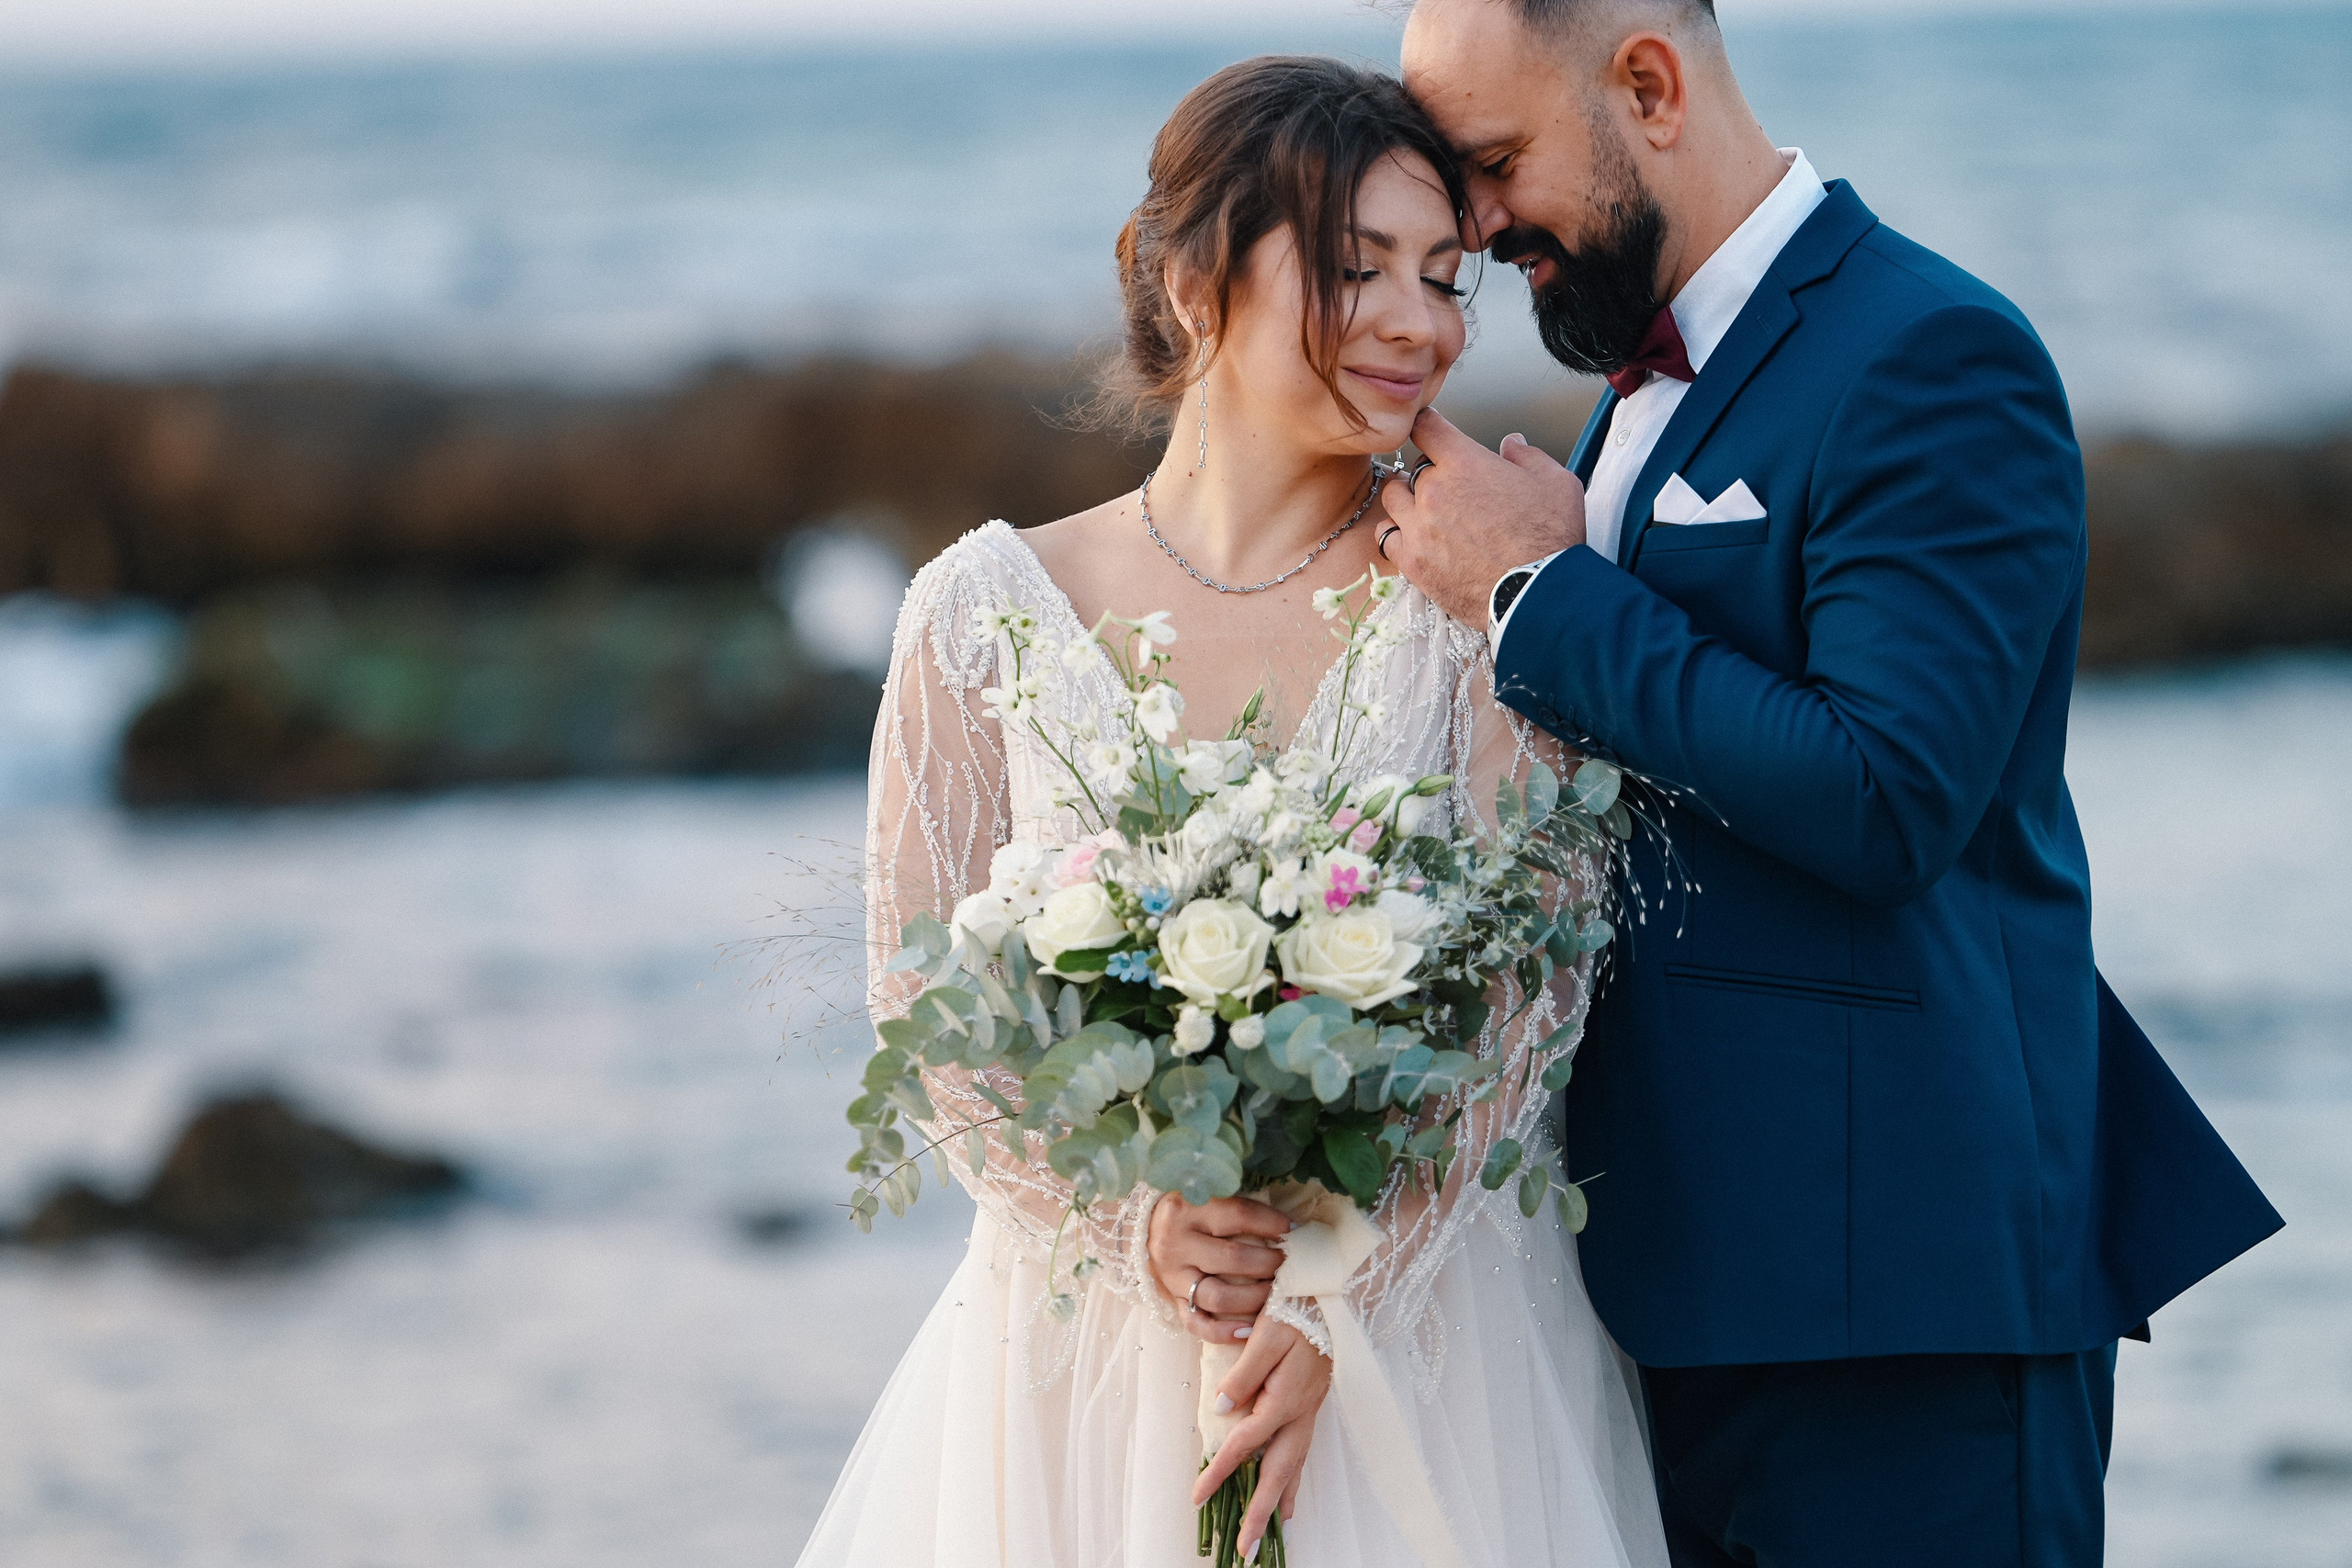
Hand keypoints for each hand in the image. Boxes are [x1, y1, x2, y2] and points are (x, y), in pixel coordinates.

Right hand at [1148, 1192, 1290, 1343]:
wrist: (1142, 1225)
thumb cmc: (1186, 1208)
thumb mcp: (1204, 1194)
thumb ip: (1236, 1205)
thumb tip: (1288, 1223)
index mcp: (1187, 1209)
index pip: (1240, 1215)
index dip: (1273, 1223)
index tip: (1295, 1230)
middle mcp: (1176, 1242)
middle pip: (1234, 1259)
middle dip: (1270, 1264)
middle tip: (1290, 1265)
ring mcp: (1172, 1275)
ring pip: (1218, 1296)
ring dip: (1254, 1298)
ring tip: (1276, 1293)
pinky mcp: (1170, 1299)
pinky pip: (1196, 1323)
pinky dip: (1223, 1332)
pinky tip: (1247, 1330)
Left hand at [1191, 1318, 1332, 1558]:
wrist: (1328, 1294)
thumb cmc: (1293, 1308)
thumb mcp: (1264, 1334)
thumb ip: (1243, 1373)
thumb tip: (1221, 1409)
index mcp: (1283, 1399)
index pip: (1244, 1444)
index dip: (1219, 1472)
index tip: (1197, 1496)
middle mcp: (1299, 1414)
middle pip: (1278, 1473)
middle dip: (1260, 1513)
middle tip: (1245, 1549)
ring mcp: (1309, 1413)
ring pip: (1295, 1468)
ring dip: (1281, 1503)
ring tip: (1273, 1536)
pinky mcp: (1311, 1407)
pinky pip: (1302, 1454)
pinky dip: (1296, 1480)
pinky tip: (1292, 1497)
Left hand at [1380, 408, 1587, 626]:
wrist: (1538, 594)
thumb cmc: (1551, 538)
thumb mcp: (1557, 482)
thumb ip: (1528, 456)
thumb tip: (1511, 443)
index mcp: (1464, 463)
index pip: (1426, 427)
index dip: (1427, 425)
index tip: (1429, 430)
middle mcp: (1433, 490)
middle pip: (1412, 467)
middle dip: (1429, 472)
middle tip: (1449, 487)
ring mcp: (1418, 528)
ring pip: (1392, 498)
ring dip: (1406, 499)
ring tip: (1424, 510)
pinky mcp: (1412, 562)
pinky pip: (1385, 537)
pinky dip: (1397, 534)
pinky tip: (1414, 539)